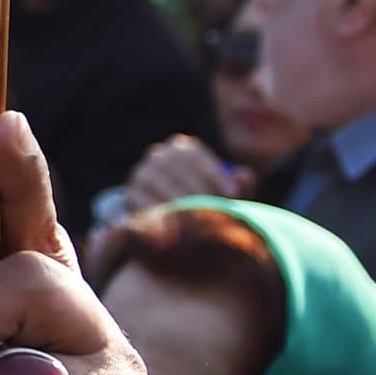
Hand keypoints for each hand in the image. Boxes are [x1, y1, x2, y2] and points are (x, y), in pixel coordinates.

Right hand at [123, 134, 244, 211]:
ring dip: (181, 202)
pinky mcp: (130, 195)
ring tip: (201, 219)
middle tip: (216, 210)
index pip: (196, 155)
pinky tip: (178, 226)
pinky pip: (145, 202)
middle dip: (200, 190)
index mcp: (181, 148)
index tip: (232, 194)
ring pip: (161, 185)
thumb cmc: (203, 197)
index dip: (216, 174)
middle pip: (177, 169)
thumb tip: (244, 177)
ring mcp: (141, 174)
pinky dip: (162, 213)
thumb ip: (238, 184)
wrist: (166, 209)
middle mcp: (158, 155)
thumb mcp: (223, 191)